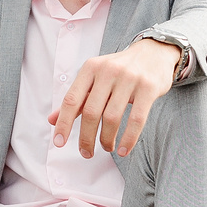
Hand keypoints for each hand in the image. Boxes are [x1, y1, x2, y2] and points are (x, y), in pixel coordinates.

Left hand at [50, 38, 184, 158]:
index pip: (72, 99)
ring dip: (107, 139)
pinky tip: (124, 149)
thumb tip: (52, 121)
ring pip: (112, 118)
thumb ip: (76, 99)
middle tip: (86, 153)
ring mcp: (129, 78)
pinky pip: (136, 119)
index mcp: (90, 68)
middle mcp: (108, 71)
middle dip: (86, 138)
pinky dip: (129, 139)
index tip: (59, 142)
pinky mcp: (148, 88)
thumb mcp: (94, 78)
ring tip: (107, 148)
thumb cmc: (119, 70)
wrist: (153, 53)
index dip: (64, 123)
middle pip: (91, 112)